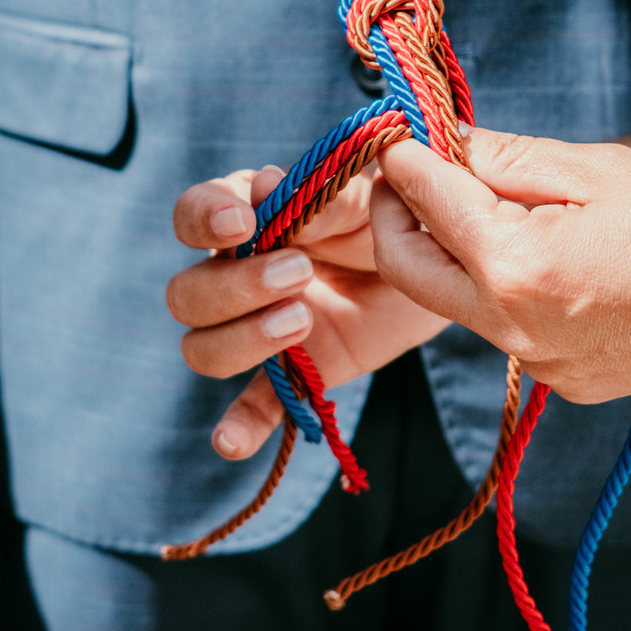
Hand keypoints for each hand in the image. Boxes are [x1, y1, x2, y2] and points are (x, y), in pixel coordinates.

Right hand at [168, 162, 446, 458]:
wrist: (441, 265)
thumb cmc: (394, 213)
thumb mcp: (368, 194)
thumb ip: (323, 196)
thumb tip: (267, 188)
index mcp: (247, 217)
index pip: (192, 216)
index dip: (203, 220)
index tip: (241, 223)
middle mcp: (237, 275)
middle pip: (188, 294)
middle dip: (235, 286)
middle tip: (302, 272)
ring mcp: (259, 329)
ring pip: (204, 348)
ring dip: (242, 339)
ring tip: (303, 320)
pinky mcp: (291, 375)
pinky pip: (254, 407)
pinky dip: (239, 427)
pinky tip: (233, 442)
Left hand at [371, 127, 630, 404]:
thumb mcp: (595, 168)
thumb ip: (505, 156)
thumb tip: (439, 139)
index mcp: (516, 267)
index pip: (425, 202)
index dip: (401, 158)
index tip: (395, 131)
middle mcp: (512, 329)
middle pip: (408, 268)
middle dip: (395, 215)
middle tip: (407, 170)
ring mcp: (536, 365)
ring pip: (456, 300)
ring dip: (451, 249)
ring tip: (484, 200)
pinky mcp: (560, 382)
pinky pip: (504, 326)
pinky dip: (501, 285)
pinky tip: (543, 252)